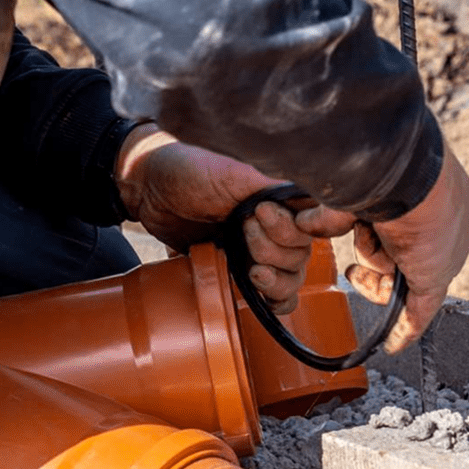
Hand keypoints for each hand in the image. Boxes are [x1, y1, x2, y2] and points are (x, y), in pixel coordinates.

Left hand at [115, 123, 312, 313]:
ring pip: (293, 278)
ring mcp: (260, 249)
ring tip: (248, 266)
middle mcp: (278, 222)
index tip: (279, 219)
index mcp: (282, 195)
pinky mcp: (240, 270)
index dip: (309, 226)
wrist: (147, 189)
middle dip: (276, 249)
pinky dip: (272, 300)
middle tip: (243, 228)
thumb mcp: (232, 170)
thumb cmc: (187, 169)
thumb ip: (273, 183)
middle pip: (305, 253)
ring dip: (275, 278)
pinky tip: (255, 289)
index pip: (321, 219)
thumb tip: (312, 194)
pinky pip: (274, 296)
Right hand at [296, 145, 468, 353]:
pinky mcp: (435, 279)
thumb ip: (335, 211)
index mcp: (437, 194)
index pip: (409, 231)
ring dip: (374, 274)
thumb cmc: (384, 167)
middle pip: (403, 259)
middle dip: (375, 265)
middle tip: (354, 270)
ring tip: (362, 259)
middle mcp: (447, 225)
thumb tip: (304, 222)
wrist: (406, 174)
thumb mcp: (356, 188)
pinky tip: (392, 344)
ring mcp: (444, 254)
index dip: (380, 242)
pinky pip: (419, 312)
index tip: (360, 241)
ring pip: (400, 279)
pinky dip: (404, 328)